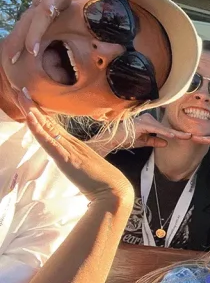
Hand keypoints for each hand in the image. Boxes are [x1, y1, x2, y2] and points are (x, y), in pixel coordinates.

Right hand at [4, 0, 86, 61]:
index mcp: (50, 3)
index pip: (35, 25)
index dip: (25, 39)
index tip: (16, 55)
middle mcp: (56, 4)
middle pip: (38, 28)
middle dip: (25, 47)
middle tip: (16, 64)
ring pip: (41, 22)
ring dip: (32, 39)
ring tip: (25, 56)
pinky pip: (46, 7)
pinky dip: (40, 22)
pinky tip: (35, 37)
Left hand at [18, 91, 132, 203]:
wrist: (114, 190)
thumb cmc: (105, 183)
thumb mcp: (90, 170)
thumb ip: (83, 164)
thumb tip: (77, 164)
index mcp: (78, 146)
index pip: (55, 129)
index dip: (44, 116)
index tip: (32, 103)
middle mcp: (73, 144)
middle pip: (50, 124)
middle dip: (35, 108)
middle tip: (22, 92)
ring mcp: (69, 149)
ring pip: (48, 128)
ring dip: (33, 112)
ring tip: (22, 97)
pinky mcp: (65, 157)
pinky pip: (48, 141)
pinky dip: (38, 129)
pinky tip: (30, 118)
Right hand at [88, 113, 190, 155]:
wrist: (112, 141)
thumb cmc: (126, 140)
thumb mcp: (144, 142)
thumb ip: (155, 140)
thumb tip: (166, 142)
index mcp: (149, 122)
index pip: (165, 128)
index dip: (176, 133)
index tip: (188, 136)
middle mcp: (148, 118)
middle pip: (166, 127)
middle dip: (179, 133)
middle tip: (191, 136)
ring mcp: (144, 120)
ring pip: (162, 128)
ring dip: (174, 133)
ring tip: (186, 137)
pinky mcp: (141, 124)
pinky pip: (155, 129)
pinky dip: (164, 132)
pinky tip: (172, 136)